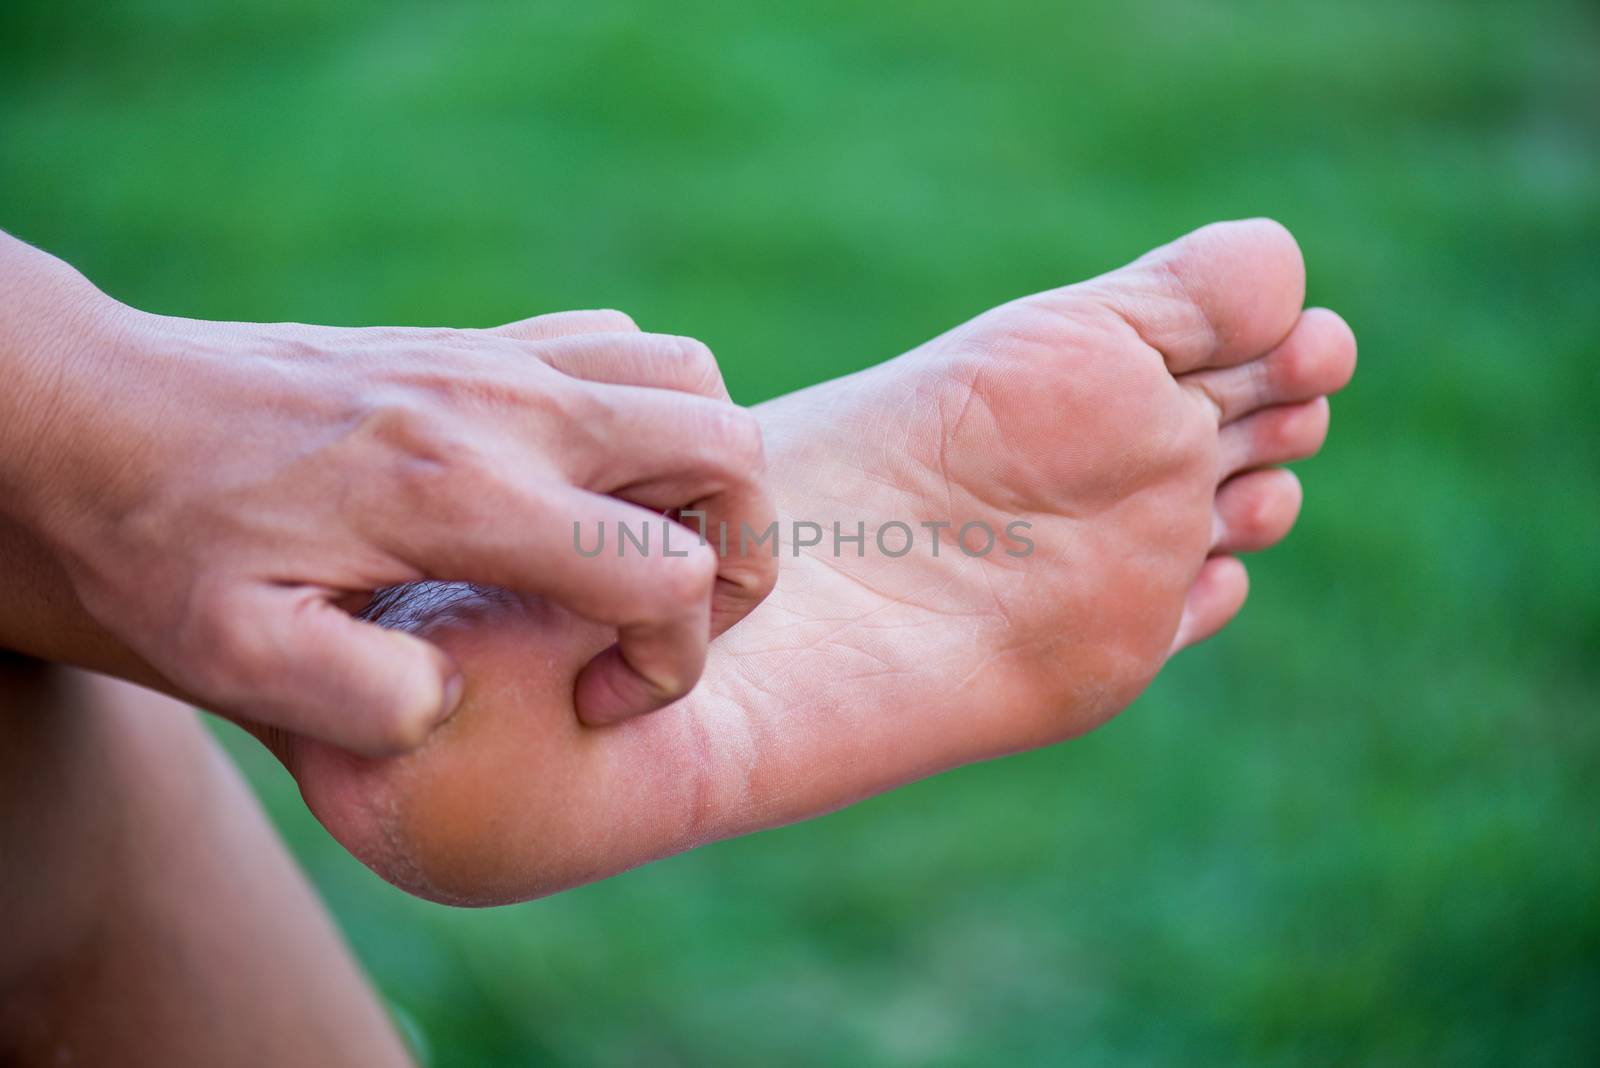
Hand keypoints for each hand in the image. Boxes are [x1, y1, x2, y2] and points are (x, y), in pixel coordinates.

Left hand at [0, 234, 775, 752]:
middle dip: (744, 551)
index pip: (661, 572)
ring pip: (690, 379)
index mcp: (461, 495)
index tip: (599, 697)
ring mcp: (499, 359)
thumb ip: (354, 697)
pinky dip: (646, 411)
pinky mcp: (481, 341)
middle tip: (675, 615)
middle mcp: (506, 408)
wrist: (101, 409)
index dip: (670, 661)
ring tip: (644, 545)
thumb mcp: (226, 651)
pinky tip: (580, 479)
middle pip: (725, 445)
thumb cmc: (162, 539)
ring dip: (707, 469)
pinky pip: (619, 347)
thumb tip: (460, 702)